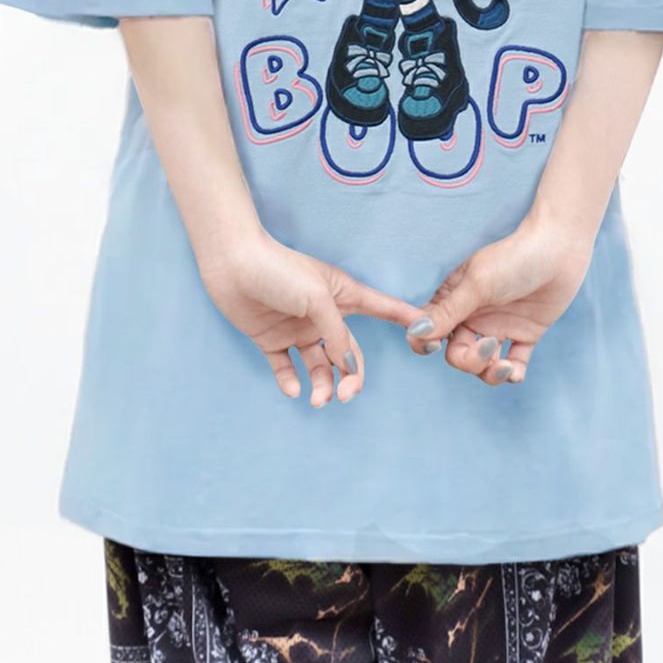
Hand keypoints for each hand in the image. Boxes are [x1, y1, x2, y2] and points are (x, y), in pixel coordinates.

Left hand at [198, 228, 418, 405]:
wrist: (232, 264)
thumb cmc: (279, 270)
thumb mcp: (318, 299)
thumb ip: (337, 334)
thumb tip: (350, 367)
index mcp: (343, 296)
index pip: (383, 309)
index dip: (406, 320)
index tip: (430, 334)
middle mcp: (323, 315)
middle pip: (349, 353)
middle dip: (351, 378)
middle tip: (343, 396)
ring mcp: (298, 328)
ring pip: (321, 366)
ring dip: (323, 385)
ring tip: (317, 399)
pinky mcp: (271, 339)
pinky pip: (286, 369)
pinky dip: (292, 382)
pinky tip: (294, 389)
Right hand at [405, 212, 593, 384]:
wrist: (560, 248)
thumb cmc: (515, 258)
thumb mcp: (477, 284)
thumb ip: (447, 311)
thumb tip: (415, 332)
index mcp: (454, 300)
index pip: (428, 329)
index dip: (426, 343)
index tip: (436, 346)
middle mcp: (473, 316)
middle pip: (458, 354)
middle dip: (469, 361)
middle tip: (489, 349)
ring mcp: (499, 325)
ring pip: (484, 364)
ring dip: (490, 372)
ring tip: (505, 366)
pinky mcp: (525, 333)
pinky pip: (514, 363)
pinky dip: (513, 373)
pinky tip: (515, 371)